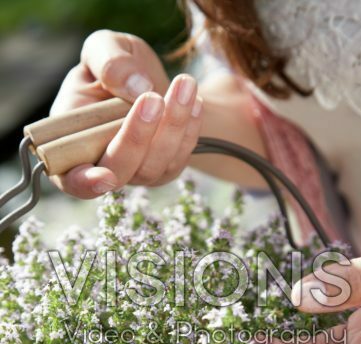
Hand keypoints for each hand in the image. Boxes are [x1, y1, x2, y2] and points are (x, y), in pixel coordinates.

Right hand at [50, 30, 202, 197]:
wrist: (145, 80)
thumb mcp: (102, 49)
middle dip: (137, 137)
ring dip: (171, 127)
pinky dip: (189, 129)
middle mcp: (102, 168)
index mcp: (70, 145)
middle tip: (152, 98)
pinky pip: (179, 158)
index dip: (85, 183)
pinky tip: (196, 100)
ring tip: (184, 84)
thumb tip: (136, 87)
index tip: (104, 176)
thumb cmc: (112, 68)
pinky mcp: (165, 170)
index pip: (71, 178)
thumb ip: (109, 62)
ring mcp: (136, 175)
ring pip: (154, 166)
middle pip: (119, 170)